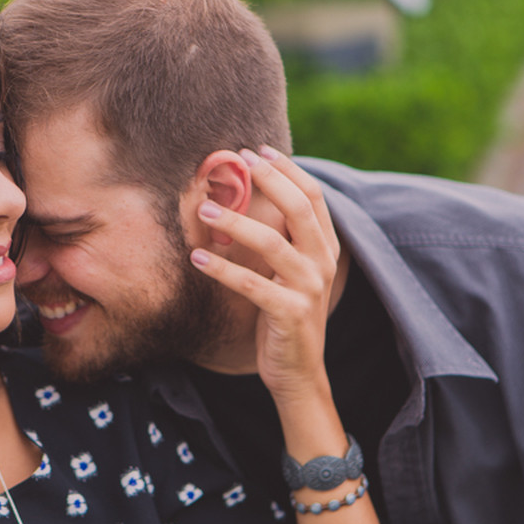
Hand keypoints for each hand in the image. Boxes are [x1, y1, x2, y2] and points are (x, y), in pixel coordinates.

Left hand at [190, 147, 339, 408]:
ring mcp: (309, 289)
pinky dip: (222, 269)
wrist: (299, 372)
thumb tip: (250, 195)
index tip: (256, 150)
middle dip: (266, 180)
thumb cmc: (285, 315)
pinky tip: (197, 257)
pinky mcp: (289, 313)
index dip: (286, 170)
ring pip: (273, 242)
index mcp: (327, 248)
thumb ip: (282, 239)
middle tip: (234, 162)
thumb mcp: (290, 272)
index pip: (313, 196)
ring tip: (204, 208)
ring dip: (235, 221)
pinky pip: (252, 284)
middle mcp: (323, 264)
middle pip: (298, 209)